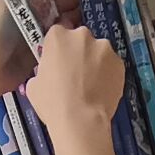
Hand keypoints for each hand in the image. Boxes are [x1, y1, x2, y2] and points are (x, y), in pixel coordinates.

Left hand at [0, 0, 83, 99]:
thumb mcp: (8, 4)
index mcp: (14, 5)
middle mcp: (23, 21)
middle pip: (46, 11)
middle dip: (62, 6)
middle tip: (77, 4)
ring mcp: (29, 40)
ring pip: (52, 28)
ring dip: (65, 22)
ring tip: (80, 18)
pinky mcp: (35, 57)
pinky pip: (52, 47)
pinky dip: (63, 41)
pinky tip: (74, 37)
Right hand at [24, 21, 124, 147]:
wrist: (81, 120)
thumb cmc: (53, 102)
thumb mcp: (34, 84)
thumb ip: (43, 71)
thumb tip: (48, 74)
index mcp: (58, 36)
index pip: (58, 35)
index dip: (59, 50)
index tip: (60, 63)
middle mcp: (82, 35)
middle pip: (80, 40)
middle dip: (79, 54)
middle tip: (76, 75)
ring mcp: (104, 48)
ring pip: (98, 52)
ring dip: (95, 63)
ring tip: (91, 85)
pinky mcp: (119, 63)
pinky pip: (112, 66)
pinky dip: (108, 75)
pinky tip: (102, 90)